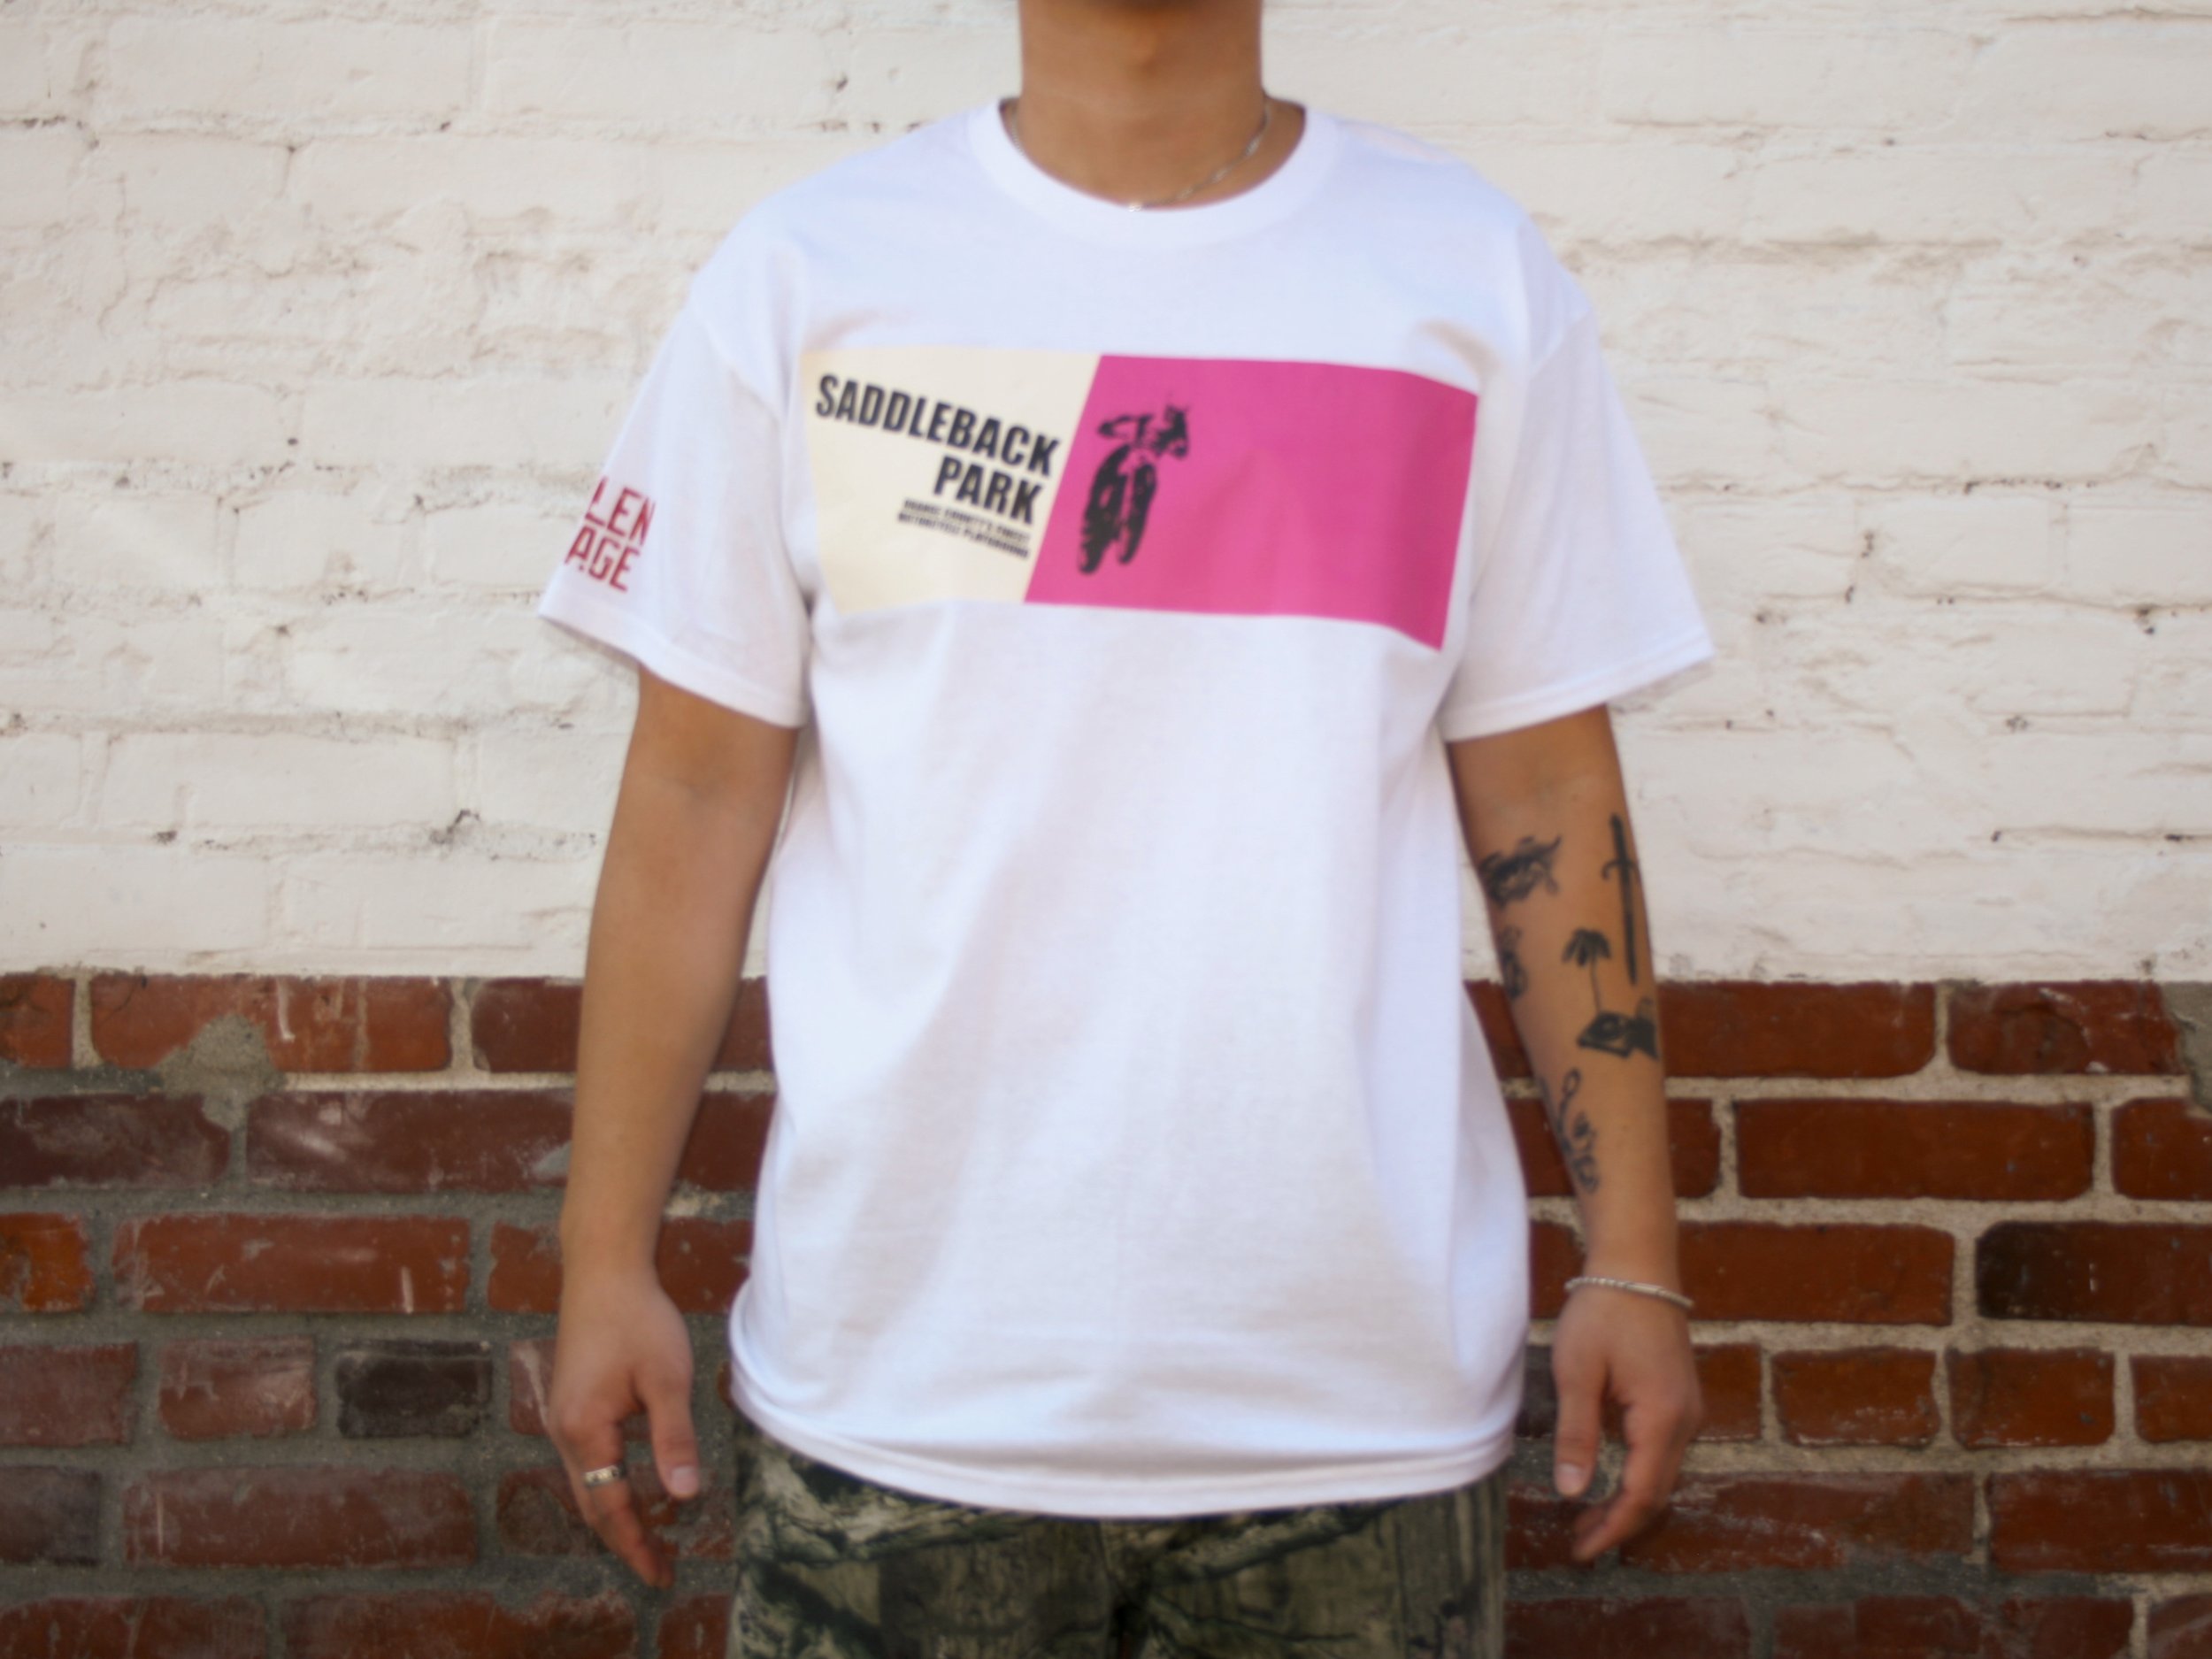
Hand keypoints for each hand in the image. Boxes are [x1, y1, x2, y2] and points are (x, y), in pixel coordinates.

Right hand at [546, 1266, 704, 1589]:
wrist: (603, 1272)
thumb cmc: (638, 1319)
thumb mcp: (667, 1378)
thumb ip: (674, 1438)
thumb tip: (685, 1495)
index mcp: (584, 1431)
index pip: (609, 1507)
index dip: (636, 1545)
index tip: (659, 1575)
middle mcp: (562, 1431)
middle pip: (591, 1503)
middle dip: (623, 1540)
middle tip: (657, 1570)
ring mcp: (561, 1417)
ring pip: (585, 1484)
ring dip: (613, 1514)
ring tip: (647, 1540)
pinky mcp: (570, 1404)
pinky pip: (585, 1461)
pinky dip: (606, 1486)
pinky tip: (628, 1489)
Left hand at [1549, 1280, 1702, 1561]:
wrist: (1638, 1264)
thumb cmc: (1604, 1310)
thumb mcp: (1578, 1372)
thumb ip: (1576, 1434)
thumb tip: (1572, 1492)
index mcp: (1662, 1419)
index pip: (1641, 1495)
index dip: (1611, 1529)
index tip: (1581, 1551)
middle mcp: (1686, 1421)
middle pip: (1656, 1492)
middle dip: (1619, 1522)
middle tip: (1577, 1542)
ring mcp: (1688, 1410)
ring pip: (1662, 1474)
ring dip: (1628, 1500)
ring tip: (1587, 1517)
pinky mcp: (1680, 1399)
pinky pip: (1663, 1452)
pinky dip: (1637, 1474)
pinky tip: (1610, 1477)